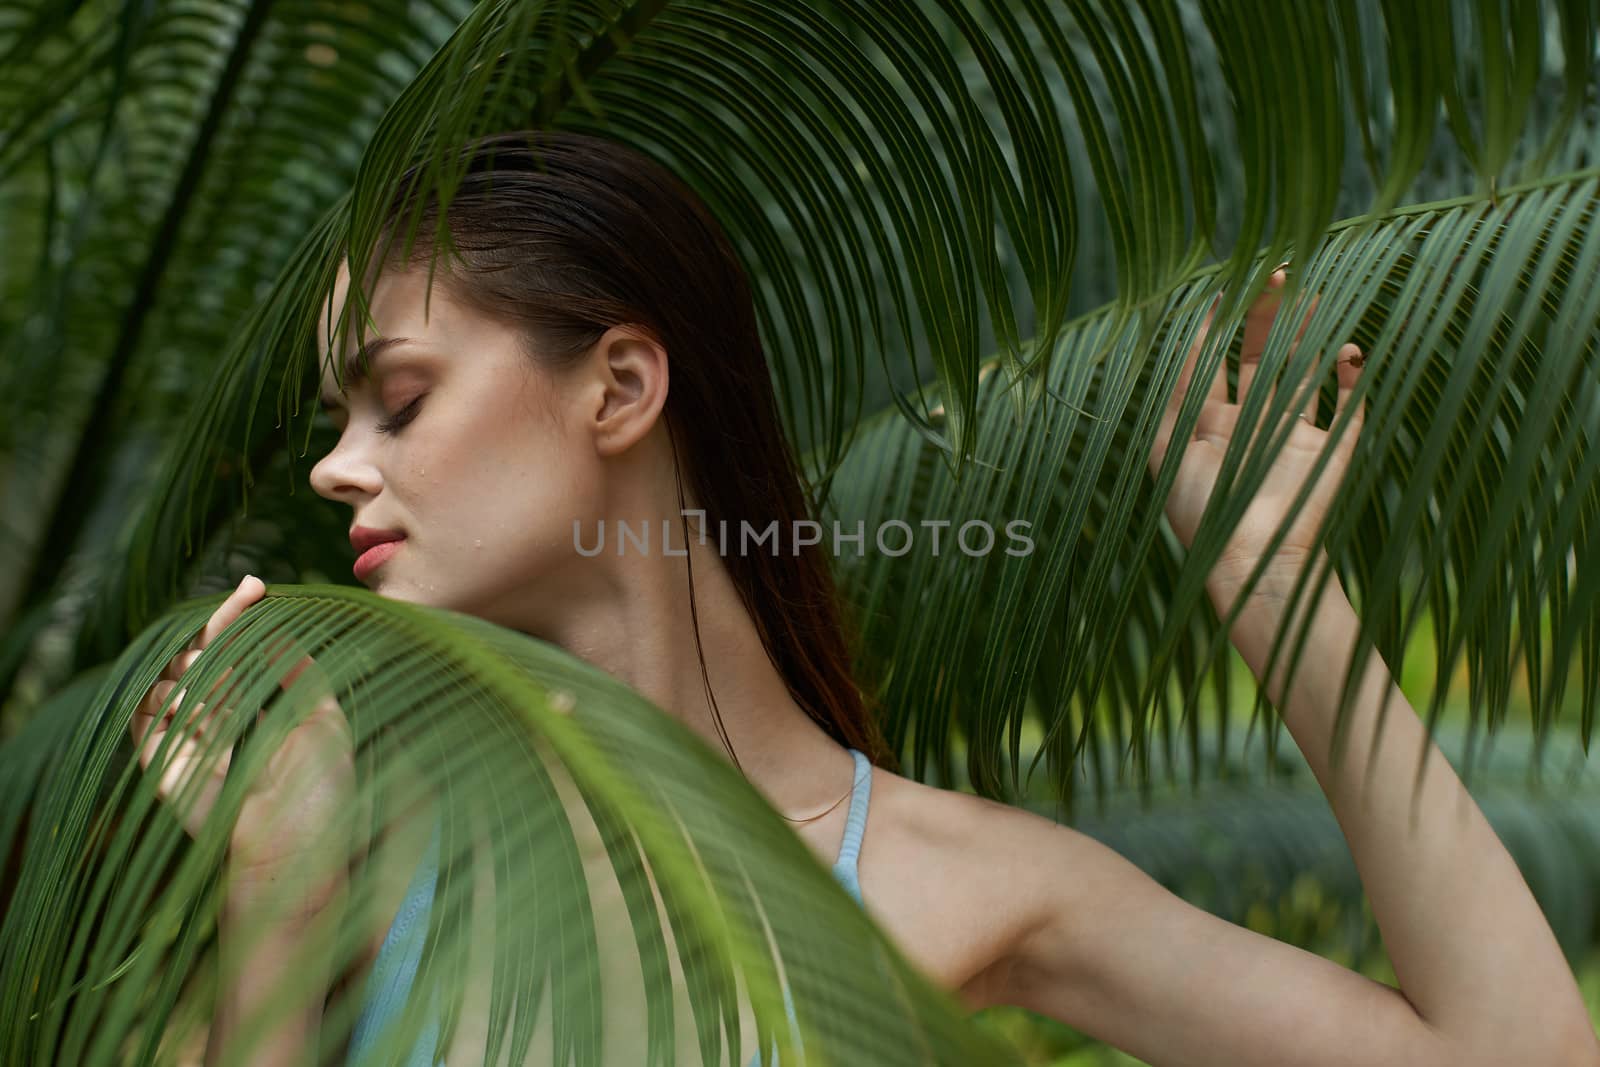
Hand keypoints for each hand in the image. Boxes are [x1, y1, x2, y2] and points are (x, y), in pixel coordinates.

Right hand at [131, 576, 354, 911]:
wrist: (294, 852)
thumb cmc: (321, 793)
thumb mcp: (326, 720)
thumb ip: (299, 672)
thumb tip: (276, 625)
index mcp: (257, 705)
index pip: (236, 646)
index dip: (239, 614)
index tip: (254, 585)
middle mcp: (218, 716)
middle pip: (199, 650)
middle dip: (219, 630)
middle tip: (243, 616)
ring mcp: (185, 736)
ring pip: (172, 673)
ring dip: (199, 669)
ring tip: (228, 692)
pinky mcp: (157, 761)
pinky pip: (145, 710)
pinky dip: (168, 696)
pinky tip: (198, 703)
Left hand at [1146, 269, 1368, 616]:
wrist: (1248, 560)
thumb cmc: (1200, 510)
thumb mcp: (1169, 447)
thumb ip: (1177, 393)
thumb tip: (1189, 342)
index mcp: (1211, 422)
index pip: (1218, 360)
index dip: (1224, 323)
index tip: (1232, 286)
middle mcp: (1252, 422)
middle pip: (1263, 355)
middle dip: (1269, 316)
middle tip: (1278, 276)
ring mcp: (1293, 434)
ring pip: (1305, 371)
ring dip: (1311, 334)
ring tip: (1316, 297)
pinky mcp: (1330, 450)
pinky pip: (1348, 404)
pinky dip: (1352, 376)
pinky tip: (1346, 350)